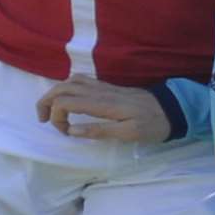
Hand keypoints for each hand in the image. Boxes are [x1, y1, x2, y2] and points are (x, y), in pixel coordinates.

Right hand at [34, 74, 171, 141]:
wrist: (171, 109)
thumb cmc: (152, 125)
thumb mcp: (129, 134)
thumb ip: (99, 130)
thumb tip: (71, 130)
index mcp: (103, 103)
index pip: (66, 101)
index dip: (56, 116)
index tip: (64, 132)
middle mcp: (100, 91)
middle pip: (63, 87)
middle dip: (46, 101)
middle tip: (43, 120)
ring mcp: (103, 86)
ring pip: (70, 81)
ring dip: (55, 93)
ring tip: (52, 111)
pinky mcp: (108, 87)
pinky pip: (81, 81)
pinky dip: (67, 88)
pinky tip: (68, 100)